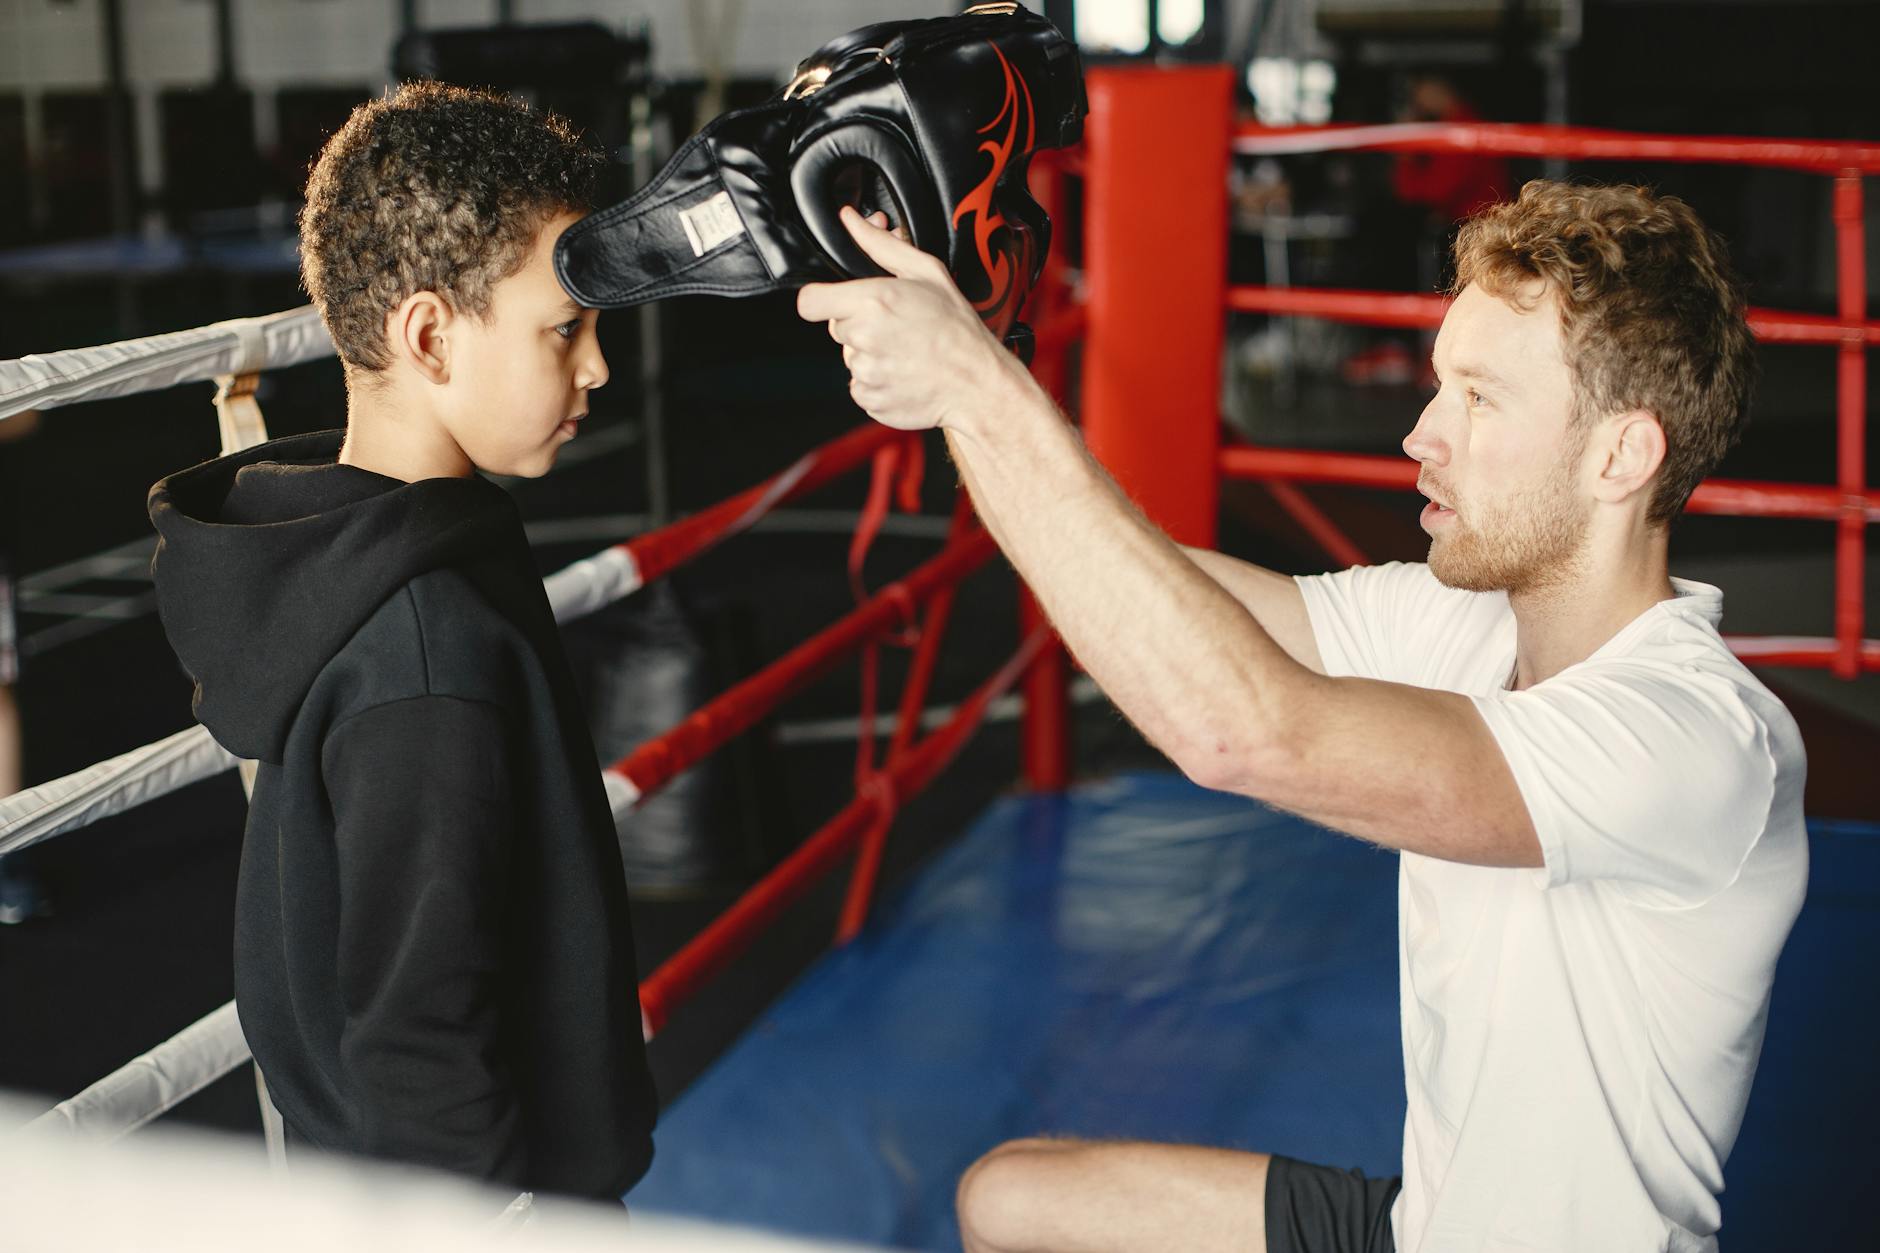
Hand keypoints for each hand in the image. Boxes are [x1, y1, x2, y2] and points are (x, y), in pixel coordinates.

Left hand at [796, 207, 1026, 434]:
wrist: (977, 383)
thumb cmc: (957, 330)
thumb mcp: (926, 272)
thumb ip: (880, 244)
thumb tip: (853, 221)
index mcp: (872, 302)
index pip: (810, 302)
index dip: (822, 300)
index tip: (838, 302)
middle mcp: (864, 338)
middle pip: (836, 327)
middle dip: (859, 325)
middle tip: (896, 325)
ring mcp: (865, 372)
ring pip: (850, 357)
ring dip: (870, 354)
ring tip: (905, 351)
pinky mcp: (869, 398)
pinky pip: (859, 385)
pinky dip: (877, 381)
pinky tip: (904, 371)